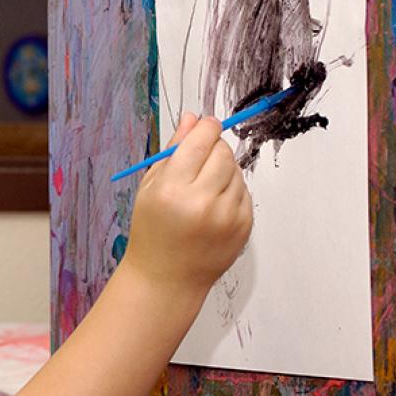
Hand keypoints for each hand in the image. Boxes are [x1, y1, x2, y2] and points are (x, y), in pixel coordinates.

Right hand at [123, 112, 252, 294]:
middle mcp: (202, 202)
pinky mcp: (243, 227)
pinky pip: (244, 192)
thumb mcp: (151, 187)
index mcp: (172, 188)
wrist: (166, 277)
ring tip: (203, 190)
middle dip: (214, 148)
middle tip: (200, 160)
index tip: (205, 127)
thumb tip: (192, 117)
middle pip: (223, 151)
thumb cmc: (152, 230)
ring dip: (223, 171)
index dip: (206, 127)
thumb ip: (173, 149)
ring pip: (237, 170)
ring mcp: (226, 217)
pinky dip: (231, 191)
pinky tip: (213, 206)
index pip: (202, 139)